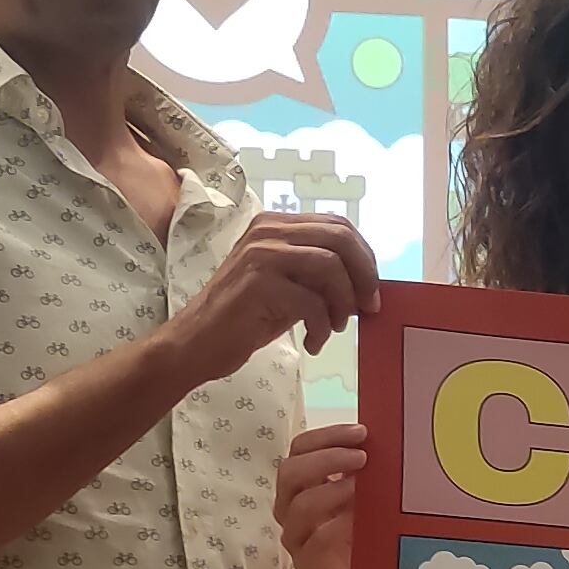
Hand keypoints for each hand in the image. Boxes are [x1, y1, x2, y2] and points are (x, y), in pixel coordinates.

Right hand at [169, 213, 377, 378]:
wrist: (197, 344)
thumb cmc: (245, 318)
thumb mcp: (288, 287)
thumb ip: (320, 276)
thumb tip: (366, 284)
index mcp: (276, 225)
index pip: (338, 226)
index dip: (365, 258)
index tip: (371, 291)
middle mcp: (268, 230)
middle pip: (340, 238)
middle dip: (364, 276)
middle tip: (368, 308)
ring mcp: (261, 254)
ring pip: (330, 267)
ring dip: (343, 304)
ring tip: (334, 328)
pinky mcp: (258, 284)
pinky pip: (312, 302)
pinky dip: (322, 326)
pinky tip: (314, 342)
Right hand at [277, 420, 367, 568]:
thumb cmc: (363, 529)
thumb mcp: (364, 493)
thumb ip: (361, 470)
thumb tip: (379, 439)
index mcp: (303, 481)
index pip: (301, 448)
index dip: (327, 436)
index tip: (361, 432)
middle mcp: (291, 505)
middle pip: (290, 471)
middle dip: (326, 459)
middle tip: (362, 457)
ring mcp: (295, 534)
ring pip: (299, 505)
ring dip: (331, 490)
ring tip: (359, 486)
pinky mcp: (305, 561)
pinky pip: (314, 540)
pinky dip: (336, 526)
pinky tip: (356, 520)